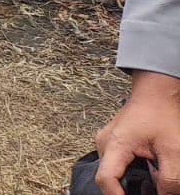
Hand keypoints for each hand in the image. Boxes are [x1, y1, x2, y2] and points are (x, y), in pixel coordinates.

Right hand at [95, 70, 179, 194]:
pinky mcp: (114, 141)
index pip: (106, 179)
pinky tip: (149, 173)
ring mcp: (107, 142)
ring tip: (152, 182)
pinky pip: (117, 164)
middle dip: (127, 192)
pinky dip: (131, 173)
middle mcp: (105, 143)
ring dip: (131, 182)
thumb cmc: (164, 114)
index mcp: (115, 145)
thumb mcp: (174, 150)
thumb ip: (170, 179)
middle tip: (150, 190)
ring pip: (113, 172)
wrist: (158, 92)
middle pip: (108, 178)